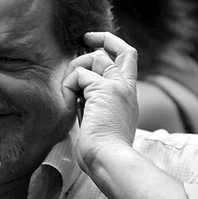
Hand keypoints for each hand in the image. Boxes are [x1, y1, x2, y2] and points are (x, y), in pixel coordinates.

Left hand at [61, 32, 138, 172]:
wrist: (110, 160)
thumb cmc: (102, 153)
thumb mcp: (99, 123)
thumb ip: (93, 107)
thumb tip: (78, 98)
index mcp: (128, 97)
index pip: (128, 62)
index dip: (114, 48)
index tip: (96, 44)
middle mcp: (127, 88)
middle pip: (121, 49)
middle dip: (103, 38)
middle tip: (85, 38)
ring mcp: (117, 87)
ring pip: (96, 57)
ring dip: (75, 69)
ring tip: (69, 93)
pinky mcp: (104, 90)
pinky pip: (79, 74)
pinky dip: (68, 85)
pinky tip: (68, 103)